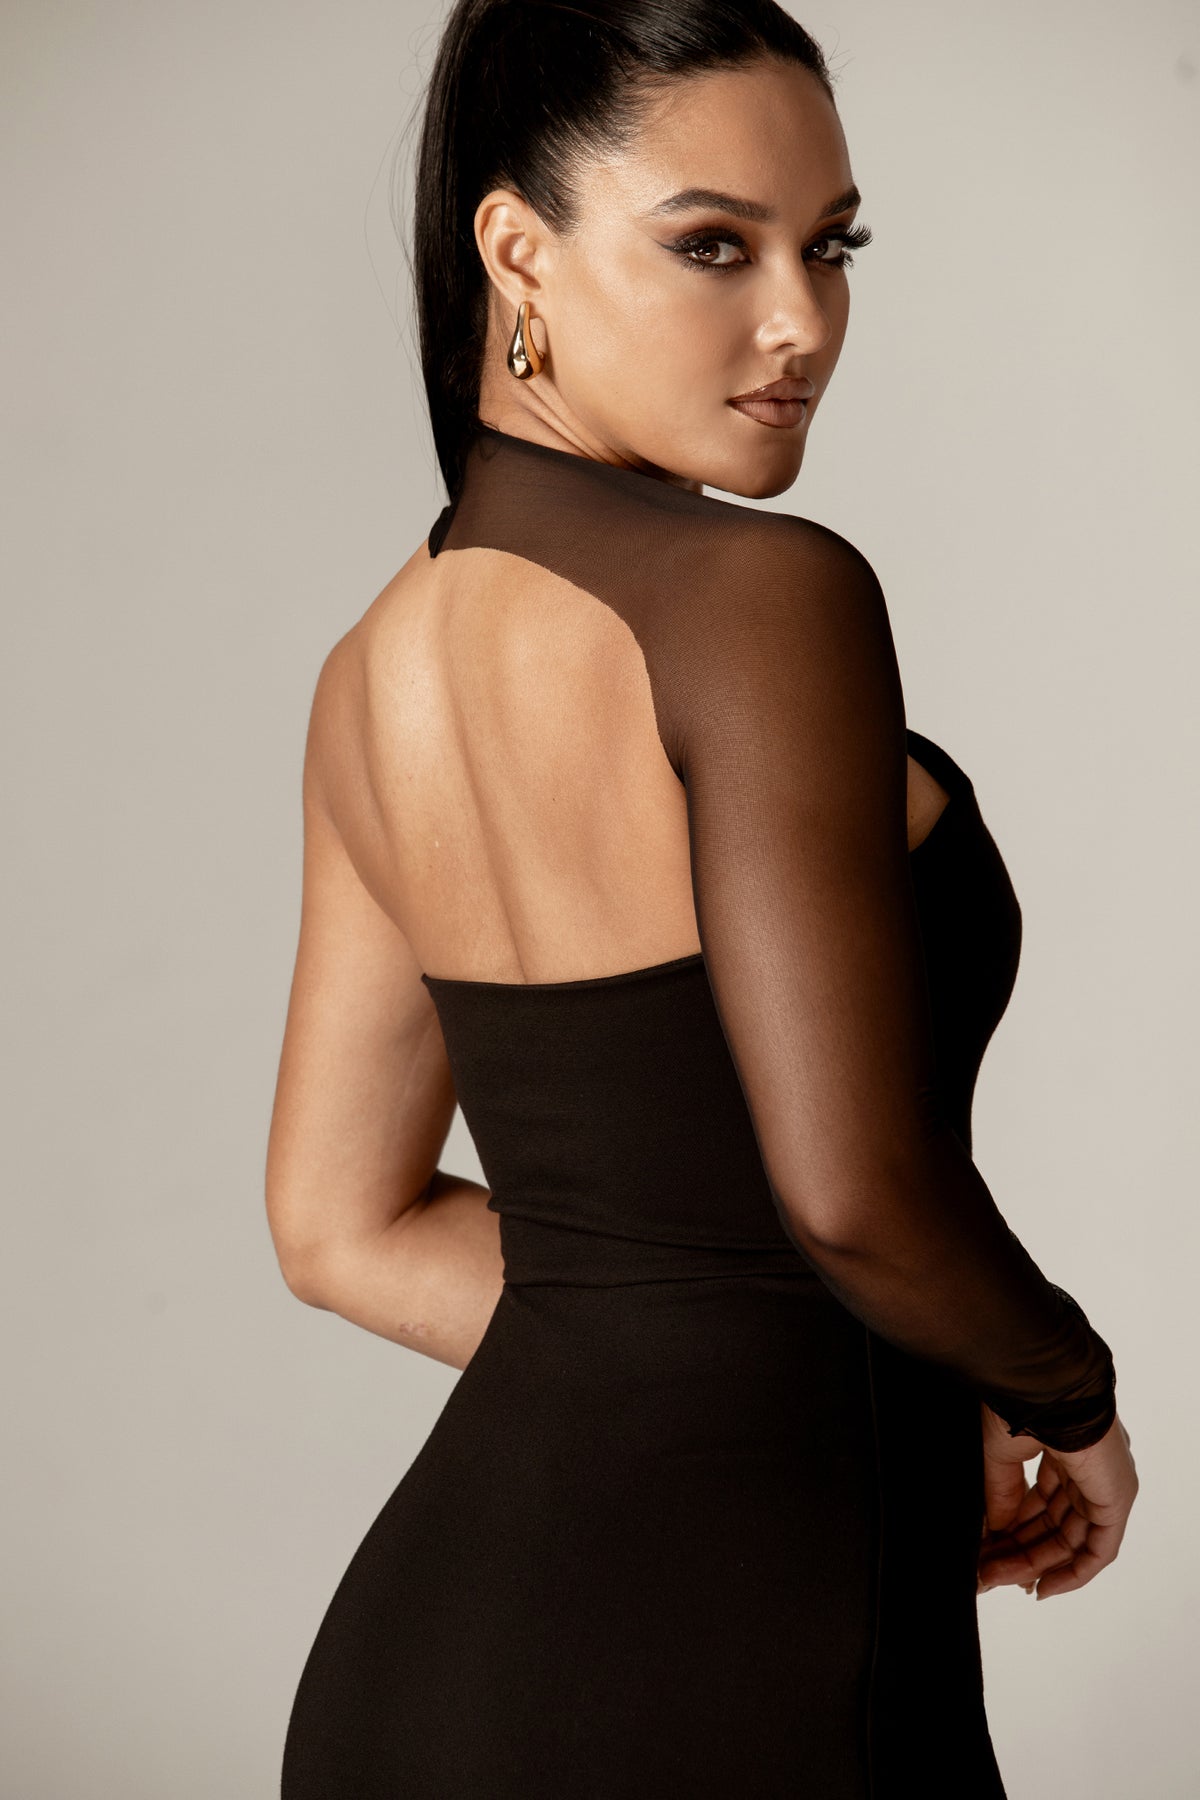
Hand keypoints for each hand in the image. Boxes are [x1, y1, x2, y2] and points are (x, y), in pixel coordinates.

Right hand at [976, 1403, 1137, 1600]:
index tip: (986, 1550)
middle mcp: (1089, 1468)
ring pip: (1072, 1540)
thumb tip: (994, 1533)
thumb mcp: (1002, 1454)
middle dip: (1019, 1550)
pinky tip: (1041, 1585)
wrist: (1043, 1381)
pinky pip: (1098, 1550)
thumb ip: (1001, 1495)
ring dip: (1036, 1563)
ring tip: (998, 1578)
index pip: (1041, 1501)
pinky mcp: (1116, 1499)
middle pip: (1055, 1524)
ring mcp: (1105, 1484)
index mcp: (1065, 1446)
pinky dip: (1072, 1572)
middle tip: (987, 1571)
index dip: (1014, 1529)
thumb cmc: (1021, 1398)